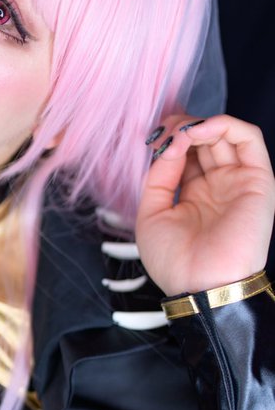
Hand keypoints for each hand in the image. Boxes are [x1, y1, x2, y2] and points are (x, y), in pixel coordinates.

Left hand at [135, 114, 274, 295]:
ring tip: (180, 132)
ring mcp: (238, 181)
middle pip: (204, 139)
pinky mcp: (258, 180)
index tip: (151, 139)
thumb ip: (159, 175)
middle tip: (164, 131)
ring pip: (226, 133)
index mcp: (194, 193)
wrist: (201, 286)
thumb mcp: (151, 213)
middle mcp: (218, 184)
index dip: (169, 138)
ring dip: (200, 123)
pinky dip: (224, 125)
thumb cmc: (175, 261)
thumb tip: (171, 143)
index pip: (186, 151)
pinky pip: (249, 139)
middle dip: (181, 127)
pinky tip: (198, 132)